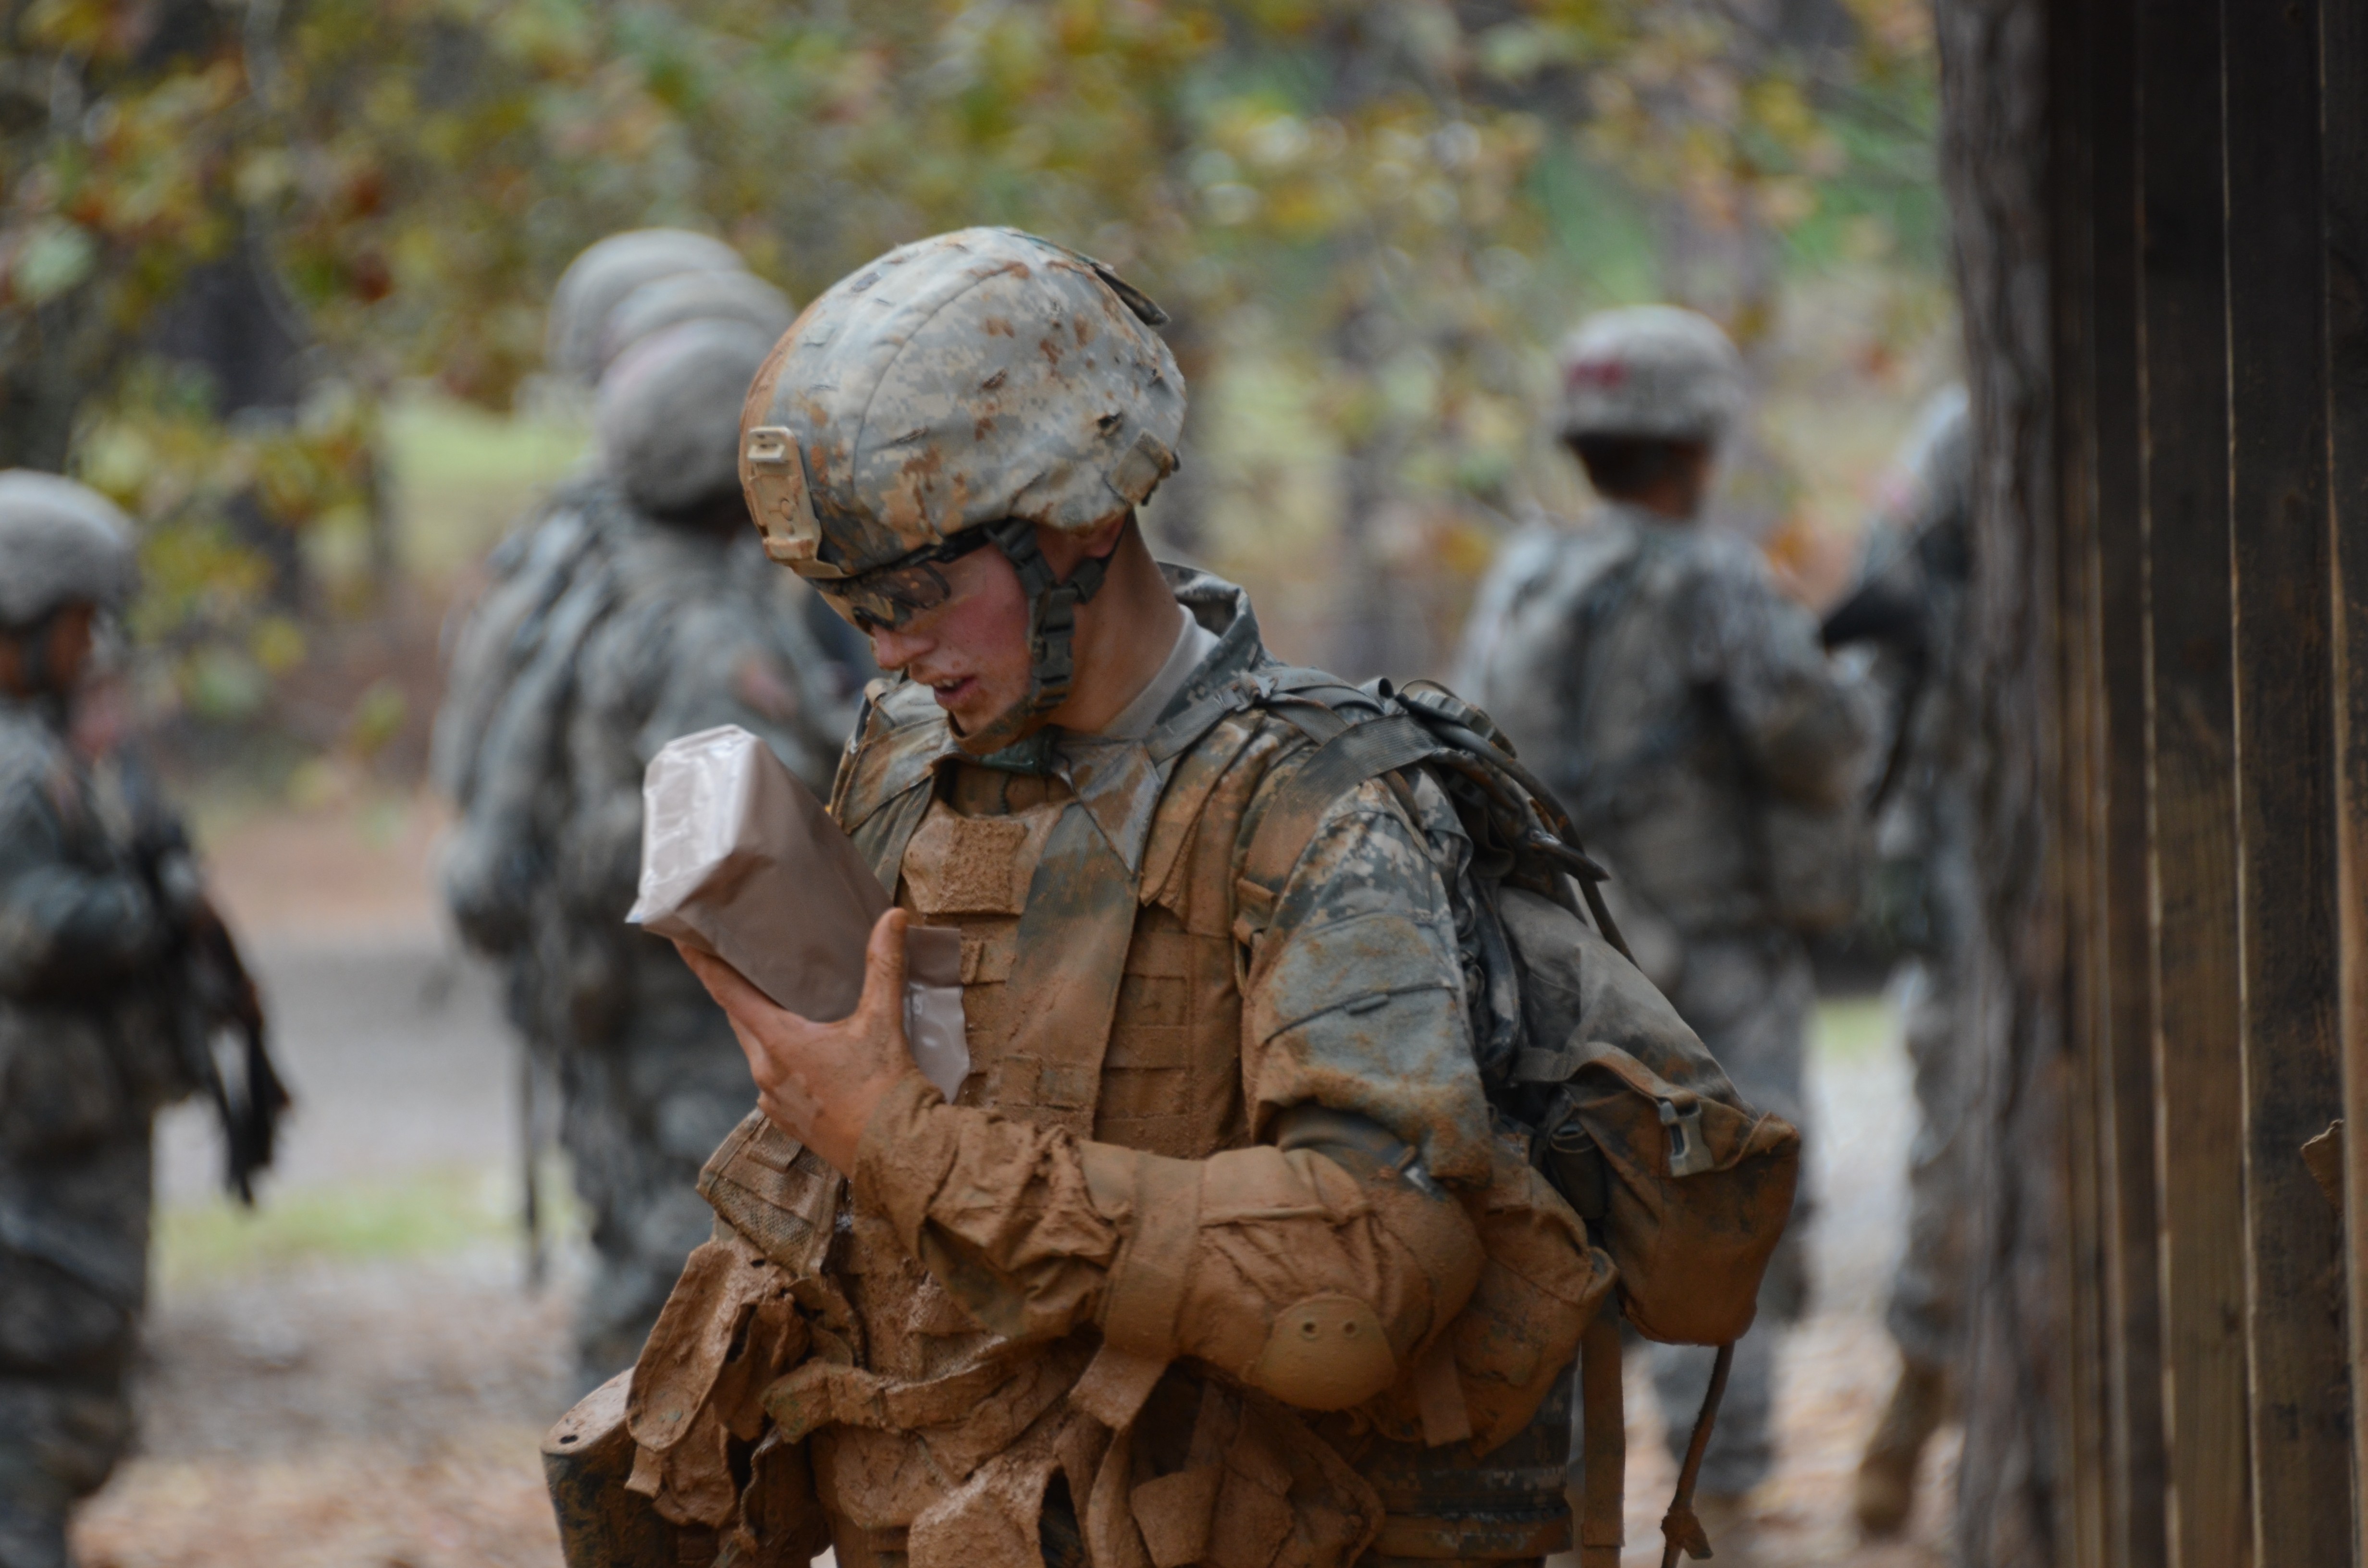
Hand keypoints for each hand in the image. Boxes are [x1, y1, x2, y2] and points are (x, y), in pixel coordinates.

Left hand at [676, 908, 916, 1172]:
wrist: (895, 1154)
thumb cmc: (885, 1087)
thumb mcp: (883, 1020)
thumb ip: (884, 964)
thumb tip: (893, 916)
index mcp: (779, 1042)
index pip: (728, 994)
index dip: (703, 965)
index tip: (682, 941)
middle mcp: (765, 1072)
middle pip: (740, 1020)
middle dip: (739, 993)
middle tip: (741, 966)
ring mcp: (773, 1101)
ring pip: (757, 1052)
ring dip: (764, 1029)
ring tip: (783, 1009)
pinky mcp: (787, 1122)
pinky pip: (772, 1082)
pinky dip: (781, 1062)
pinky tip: (807, 1057)